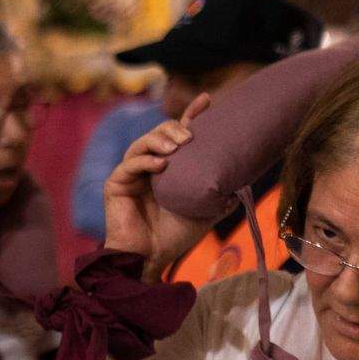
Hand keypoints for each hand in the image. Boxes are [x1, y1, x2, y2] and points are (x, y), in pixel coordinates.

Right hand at [101, 92, 216, 271]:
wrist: (150, 258)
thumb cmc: (175, 237)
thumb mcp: (205, 211)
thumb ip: (219, 193)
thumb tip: (242, 179)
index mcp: (168, 169)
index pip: (178, 136)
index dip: (191, 116)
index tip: (207, 101)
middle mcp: (148, 167)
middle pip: (159, 133)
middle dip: (174, 127)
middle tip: (190, 136)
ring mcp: (131, 174)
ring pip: (142, 143)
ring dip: (160, 139)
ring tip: (177, 146)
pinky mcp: (116, 184)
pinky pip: (130, 164)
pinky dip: (146, 160)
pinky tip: (161, 164)